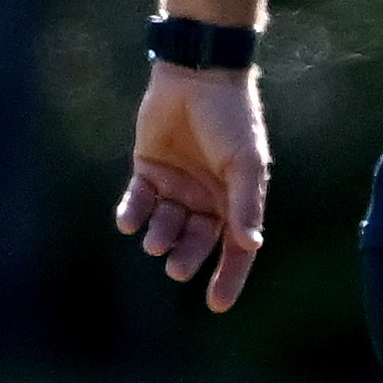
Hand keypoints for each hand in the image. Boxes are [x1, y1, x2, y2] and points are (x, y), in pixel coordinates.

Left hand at [115, 65, 271, 313]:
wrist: (196, 76)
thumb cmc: (231, 119)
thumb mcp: (245, 163)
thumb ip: (246, 203)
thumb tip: (252, 244)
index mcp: (237, 198)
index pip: (236, 247)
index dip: (230, 277)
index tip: (218, 306)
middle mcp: (208, 197)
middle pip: (198, 240)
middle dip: (187, 257)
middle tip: (176, 268)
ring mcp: (177, 185)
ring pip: (166, 225)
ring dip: (160, 236)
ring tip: (155, 240)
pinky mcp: (148, 170)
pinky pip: (138, 202)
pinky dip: (133, 214)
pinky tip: (131, 221)